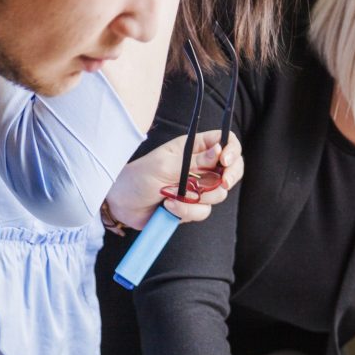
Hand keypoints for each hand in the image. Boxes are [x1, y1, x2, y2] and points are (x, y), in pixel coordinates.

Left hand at [105, 129, 243, 229]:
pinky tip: (169, 206)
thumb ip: (194, 159)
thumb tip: (219, 150)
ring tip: (174, 195)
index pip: (224, 142)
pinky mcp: (192, 207)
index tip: (225, 161)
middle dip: (228, 178)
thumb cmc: (138, 177)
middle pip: (230, 169)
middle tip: (221, 183)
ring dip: (198, 198)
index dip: (231, 150)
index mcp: (193, 148)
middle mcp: (199, 166)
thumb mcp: (165, 164)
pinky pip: (203, 212)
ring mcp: (197, 188)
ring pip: (217, 194)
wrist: (123, 205)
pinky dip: (187, 211)